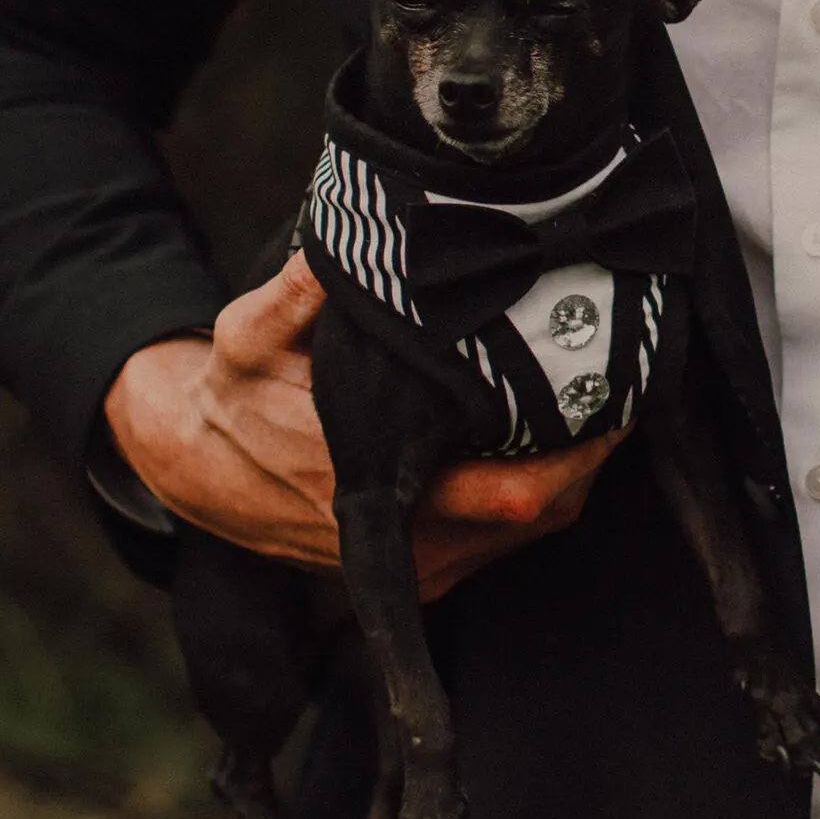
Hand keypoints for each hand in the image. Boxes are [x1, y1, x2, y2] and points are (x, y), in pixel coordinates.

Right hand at [103, 249, 619, 601]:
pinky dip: (541, 497)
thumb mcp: (246, 333)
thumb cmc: (234, 392)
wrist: (199, 468)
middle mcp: (403, 540)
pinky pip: (508, 541)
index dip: (573, 455)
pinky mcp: (425, 569)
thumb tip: (337, 249)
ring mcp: (419, 563)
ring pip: (532, 532)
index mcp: (372, 485)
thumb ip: (294, 294)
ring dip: (571, 475)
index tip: (608, 398)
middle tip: (620, 388)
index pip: (507, 494)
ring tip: (595, 404)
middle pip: (541, 515)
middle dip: (589, 457)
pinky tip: (553, 439)